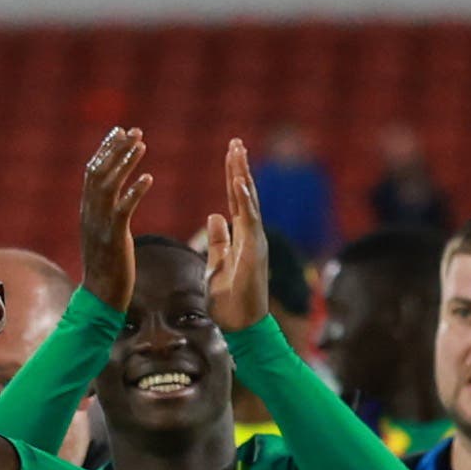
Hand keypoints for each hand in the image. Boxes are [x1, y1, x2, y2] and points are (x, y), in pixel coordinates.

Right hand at [74, 126, 148, 314]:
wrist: (101, 295)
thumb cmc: (107, 267)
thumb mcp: (102, 234)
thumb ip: (105, 214)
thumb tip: (113, 198)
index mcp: (87, 210)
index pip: (93, 172)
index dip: (106, 150)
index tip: (120, 131)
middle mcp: (90, 213)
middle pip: (99, 172)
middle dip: (116, 149)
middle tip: (135, 130)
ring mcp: (100, 224)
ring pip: (109, 185)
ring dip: (125, 162)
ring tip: (142, 145)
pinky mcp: (114, 237)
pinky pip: (123, 209)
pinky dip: (135, 191)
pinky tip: (149, 178)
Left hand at [204, 139, 272, 333]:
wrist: (242, 327)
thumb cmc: (230, 301)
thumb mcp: (216, 264)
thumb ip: (218, 240)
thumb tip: (214, 215)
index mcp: (242, 237)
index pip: (236, 200)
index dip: (232, 177)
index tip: (230, 153)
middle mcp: (251, 236)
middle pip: (245, 195)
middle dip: (240, 168)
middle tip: (236, 142)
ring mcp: (255, 242)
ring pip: (250, 203)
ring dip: (244, 177)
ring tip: (238, 152)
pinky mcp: (254, 253)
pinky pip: (250, 223)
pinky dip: (245, 202)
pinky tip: (239, 183)